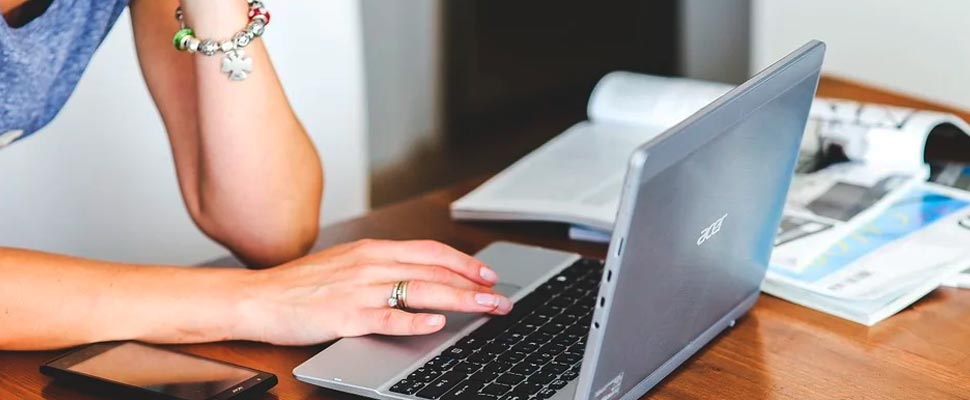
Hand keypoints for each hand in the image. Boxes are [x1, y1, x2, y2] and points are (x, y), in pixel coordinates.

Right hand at [237, 240, 512, 345]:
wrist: (258, 297)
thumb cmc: (300, 285)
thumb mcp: (346, 264)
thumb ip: (381, 267)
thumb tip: (418, 276)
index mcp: (373, 250)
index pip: (430, 251)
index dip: (464, 262)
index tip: (488, 275)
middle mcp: (371, 264)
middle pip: (434, 271)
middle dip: (474, 285)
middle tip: (501, 299)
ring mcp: (360, 289)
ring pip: (421, 291)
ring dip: (459, 300)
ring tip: (486, 309)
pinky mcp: (346, 316)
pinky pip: (387, 317)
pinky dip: (414, 320)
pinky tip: (436, 324)